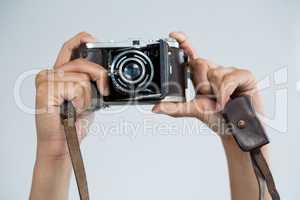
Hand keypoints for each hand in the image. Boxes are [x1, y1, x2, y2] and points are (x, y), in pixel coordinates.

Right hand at [35, 32, 108, 159]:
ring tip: (79, 107)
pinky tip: (74, 109)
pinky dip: (82, 100)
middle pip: (82, 62)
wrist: (63, 144)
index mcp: (61, 74)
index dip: (82, 40)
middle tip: (103, 91)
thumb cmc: (72, 124)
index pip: (69, 48)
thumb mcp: (88, 98)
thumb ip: (90, 83)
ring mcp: (46, 81)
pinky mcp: (45, 90)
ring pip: (82, 77)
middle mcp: (51, 74)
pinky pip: (76, 87)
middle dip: (99, 76)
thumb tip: (105, 74)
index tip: (94, 40)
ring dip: (88, 96)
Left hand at [152, 32, 261, 136]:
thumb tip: (155, 108)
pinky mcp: (244, 76)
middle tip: (207, 97)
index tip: (173, 35)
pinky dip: (225, 92)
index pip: (192, 55)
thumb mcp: (193, 111)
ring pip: (214, 72)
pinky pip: (229, 78)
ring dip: (214, 91)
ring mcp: (230, 72)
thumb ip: (174, 108)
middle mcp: (215, 72)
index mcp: (202, 77)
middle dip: (200, 83)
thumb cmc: (217, 118)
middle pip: (200, 62)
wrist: (236, 130)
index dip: (183, 43)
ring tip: (220, 103)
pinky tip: (226, 101)